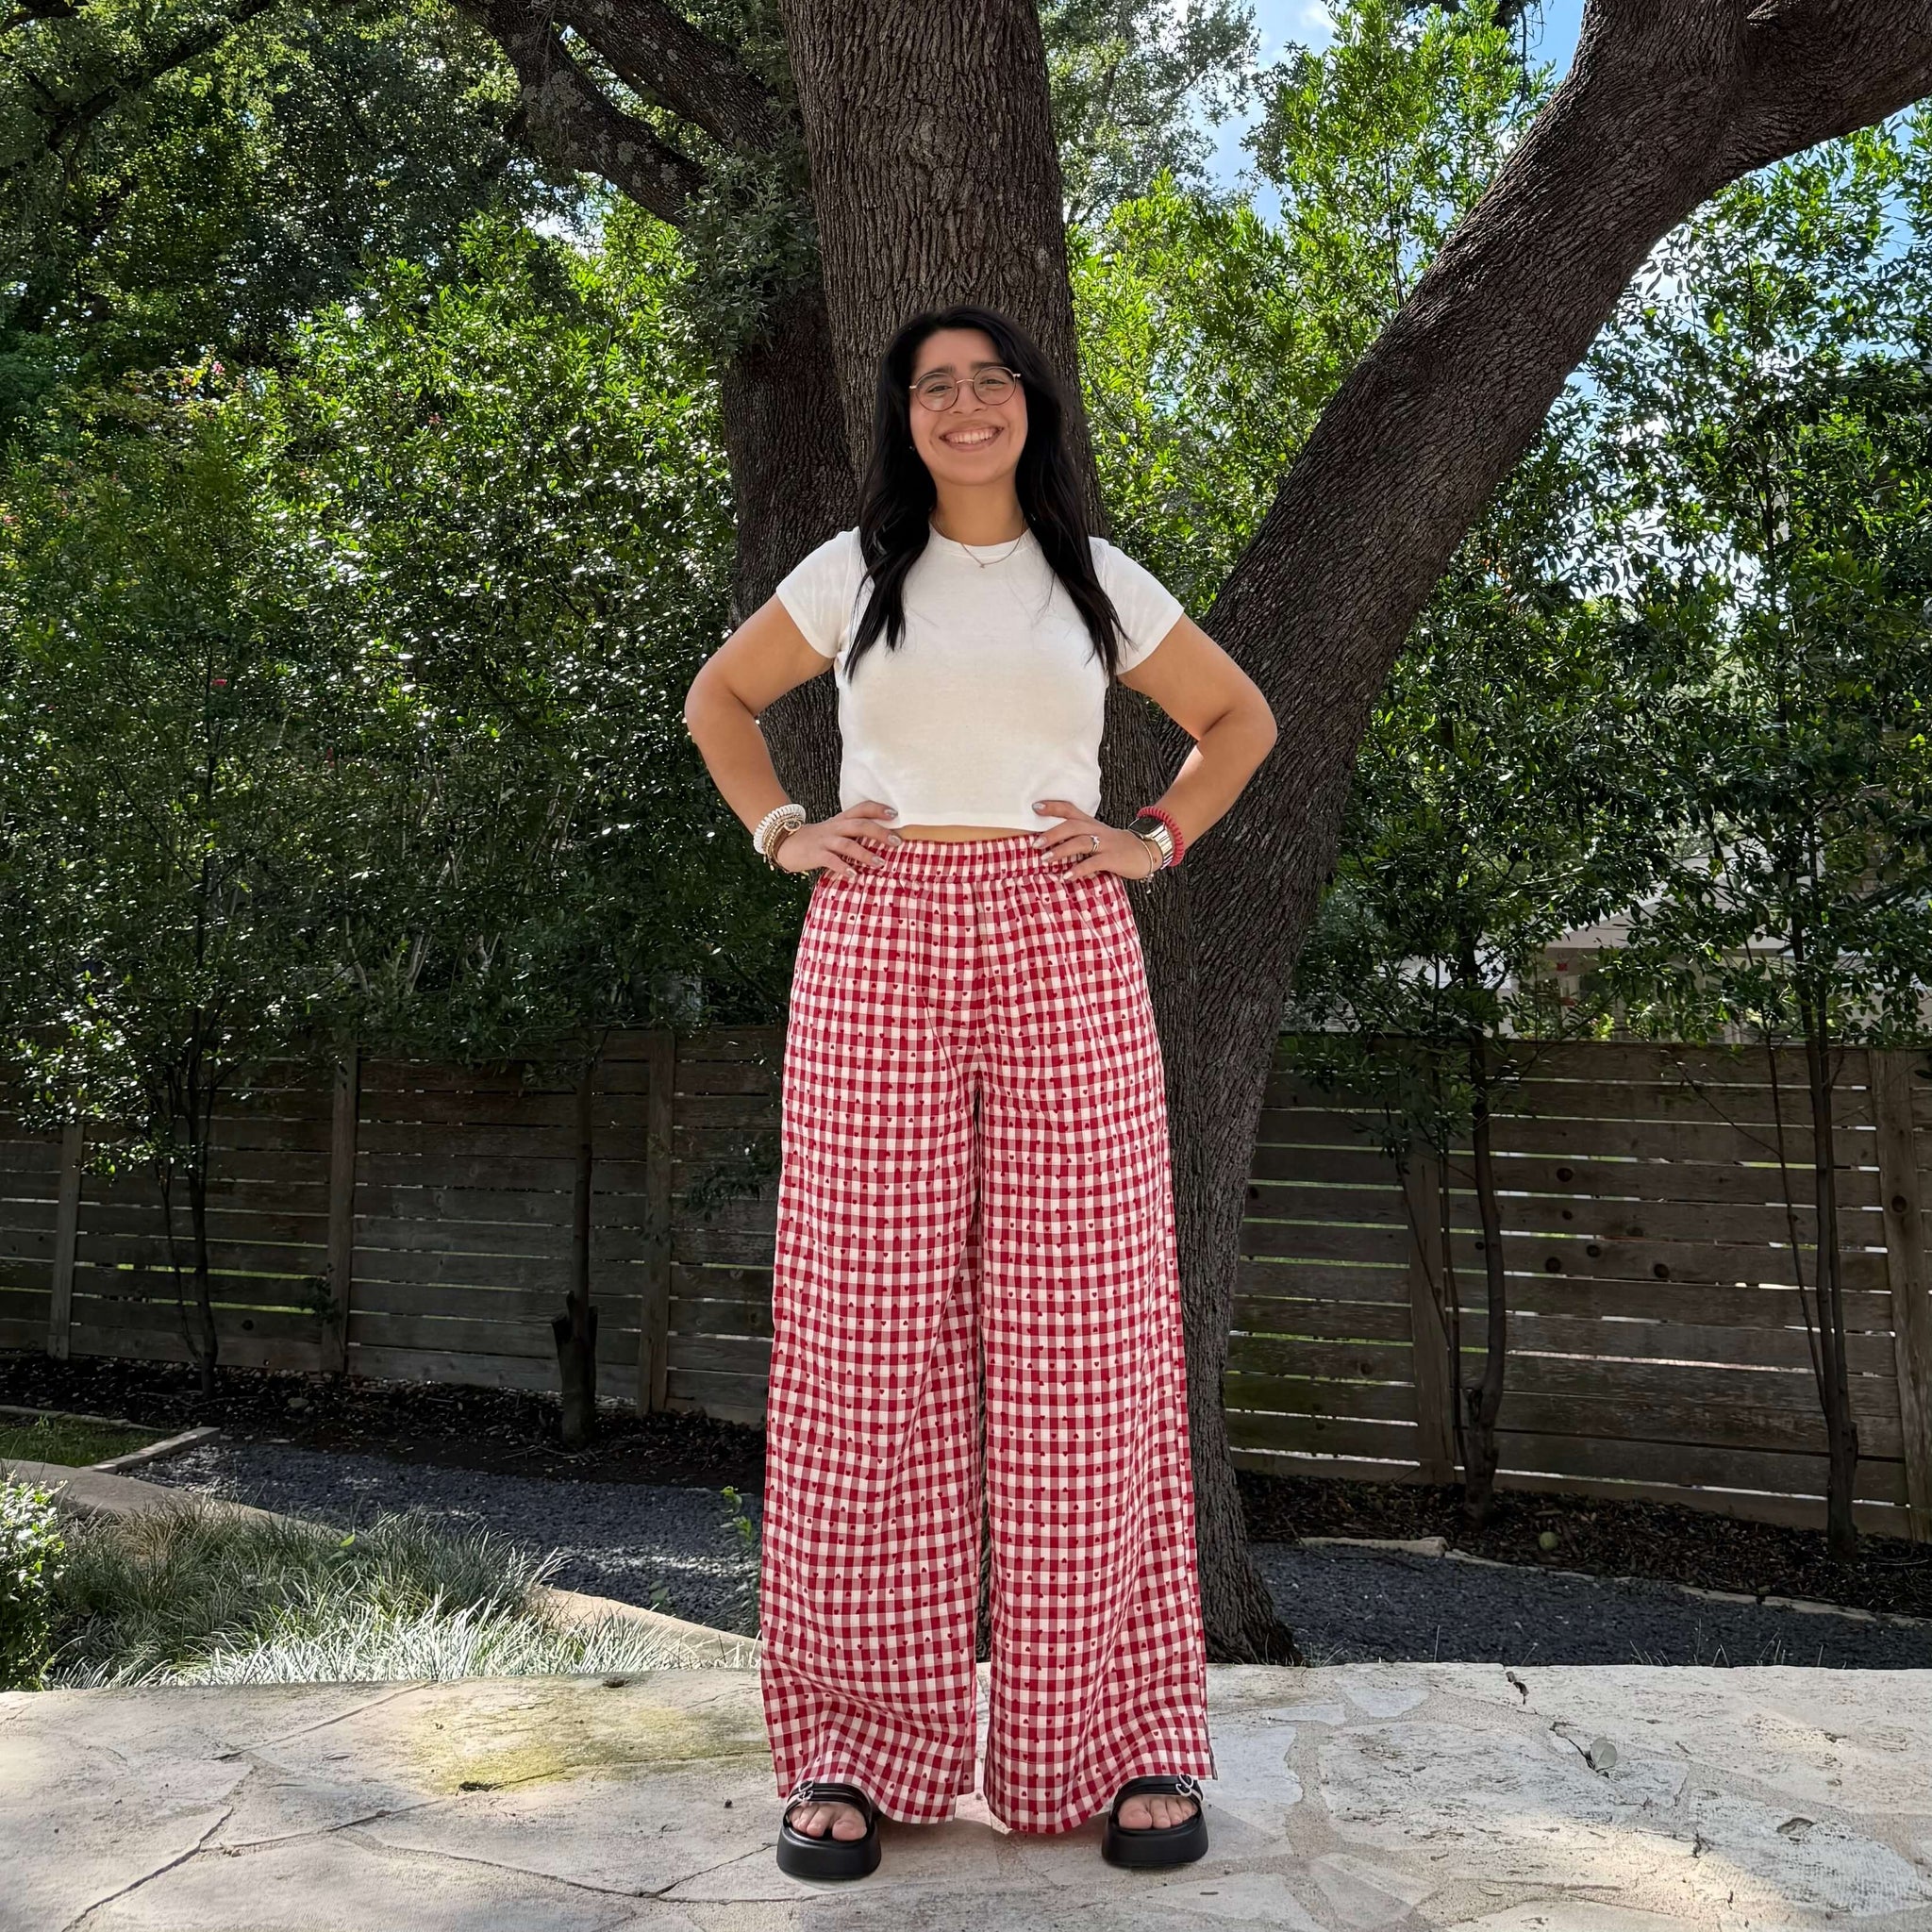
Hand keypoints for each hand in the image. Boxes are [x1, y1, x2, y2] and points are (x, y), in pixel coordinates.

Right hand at [774, 800, 902, 877]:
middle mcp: (835, 827)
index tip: (894, 814)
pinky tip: (854, 875)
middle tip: (897, 841)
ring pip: (847, 844)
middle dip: (879, 832)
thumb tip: (882, 839)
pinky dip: (843, 867)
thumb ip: (854, 832)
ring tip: (880, 863)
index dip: (878, 809)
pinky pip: (831, 860)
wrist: (785, 842)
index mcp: (841, 820)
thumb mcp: (835, 830)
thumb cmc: (817, 839)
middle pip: (859, 825)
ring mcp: (825, 840)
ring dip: (865, 853)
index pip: (861, 808)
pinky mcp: (816, 854)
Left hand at [1031, 799, 1156, 879]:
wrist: (1147, 850)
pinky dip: (1079, 869)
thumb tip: (1049, 844)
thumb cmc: (1116, 846)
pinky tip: (1066, 877)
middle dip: (1052, 834)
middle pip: (1072, 826)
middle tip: (1035, 844)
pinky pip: (1094, 863)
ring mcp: (1106, 843)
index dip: (1053, 807)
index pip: (1070, 810)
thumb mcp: (1098, 835)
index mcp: (1091, 823)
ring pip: (1081, 842)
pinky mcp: (1113, 858)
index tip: (1035, 807)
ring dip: (1061, 850)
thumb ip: (1078, 836)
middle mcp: (1097, 830)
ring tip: (1045, 859)